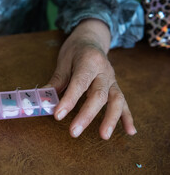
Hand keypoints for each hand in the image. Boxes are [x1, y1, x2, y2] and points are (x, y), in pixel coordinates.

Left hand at [45, 19, 136, 139]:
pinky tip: (130, 131)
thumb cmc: (75, 51)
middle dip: (87, 115)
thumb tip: (43, 102)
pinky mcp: (116, 87)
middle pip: (98, 95)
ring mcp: (112, 80)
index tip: (58, 115)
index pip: (79, 84)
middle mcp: (104, 71)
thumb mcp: (63, 62)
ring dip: (110, 119)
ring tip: (104, 136)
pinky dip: (127, 118)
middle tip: (74, 132)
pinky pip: (124, 103)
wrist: (92, 39)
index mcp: (89, 62)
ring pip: (116, 100)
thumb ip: (55, 83)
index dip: (69, 100)